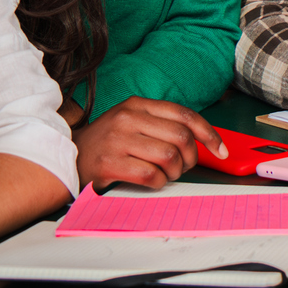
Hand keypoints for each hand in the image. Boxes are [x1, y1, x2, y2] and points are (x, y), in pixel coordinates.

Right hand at [74, 98, 228, 189]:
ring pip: (169, 157)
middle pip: (180, 138)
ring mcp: (117, 140)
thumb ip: (161, 124)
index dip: (209, 133)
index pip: (184, 115)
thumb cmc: (106, 143)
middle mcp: (128, 118)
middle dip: (191, 158)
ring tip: (165, 174)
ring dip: (175, 172)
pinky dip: (159, 183)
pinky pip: (151, 175)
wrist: (67, 156)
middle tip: (183, 167)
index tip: (220, 149)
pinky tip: (152, 181)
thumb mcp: (131, 122)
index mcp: (137, 104)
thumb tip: (200, 139)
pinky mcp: (110, 163)